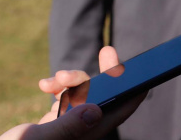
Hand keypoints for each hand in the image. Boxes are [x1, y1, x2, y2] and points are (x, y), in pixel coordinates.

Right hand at [0, 47, 146, 139]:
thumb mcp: (37, 139)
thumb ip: (66, 127)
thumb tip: (95, 110)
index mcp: (86, 136)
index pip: (120, 110)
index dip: (135, 89)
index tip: (143, 67)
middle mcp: (82, 132)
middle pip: (106, 97)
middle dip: (106, 73)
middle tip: (107, 50)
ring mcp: (69, 127)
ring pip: (84, 95)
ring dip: (72, 80)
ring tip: (53, 80)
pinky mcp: (55, 124)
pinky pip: (65, 99)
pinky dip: (58, 88)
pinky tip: (44, 85)